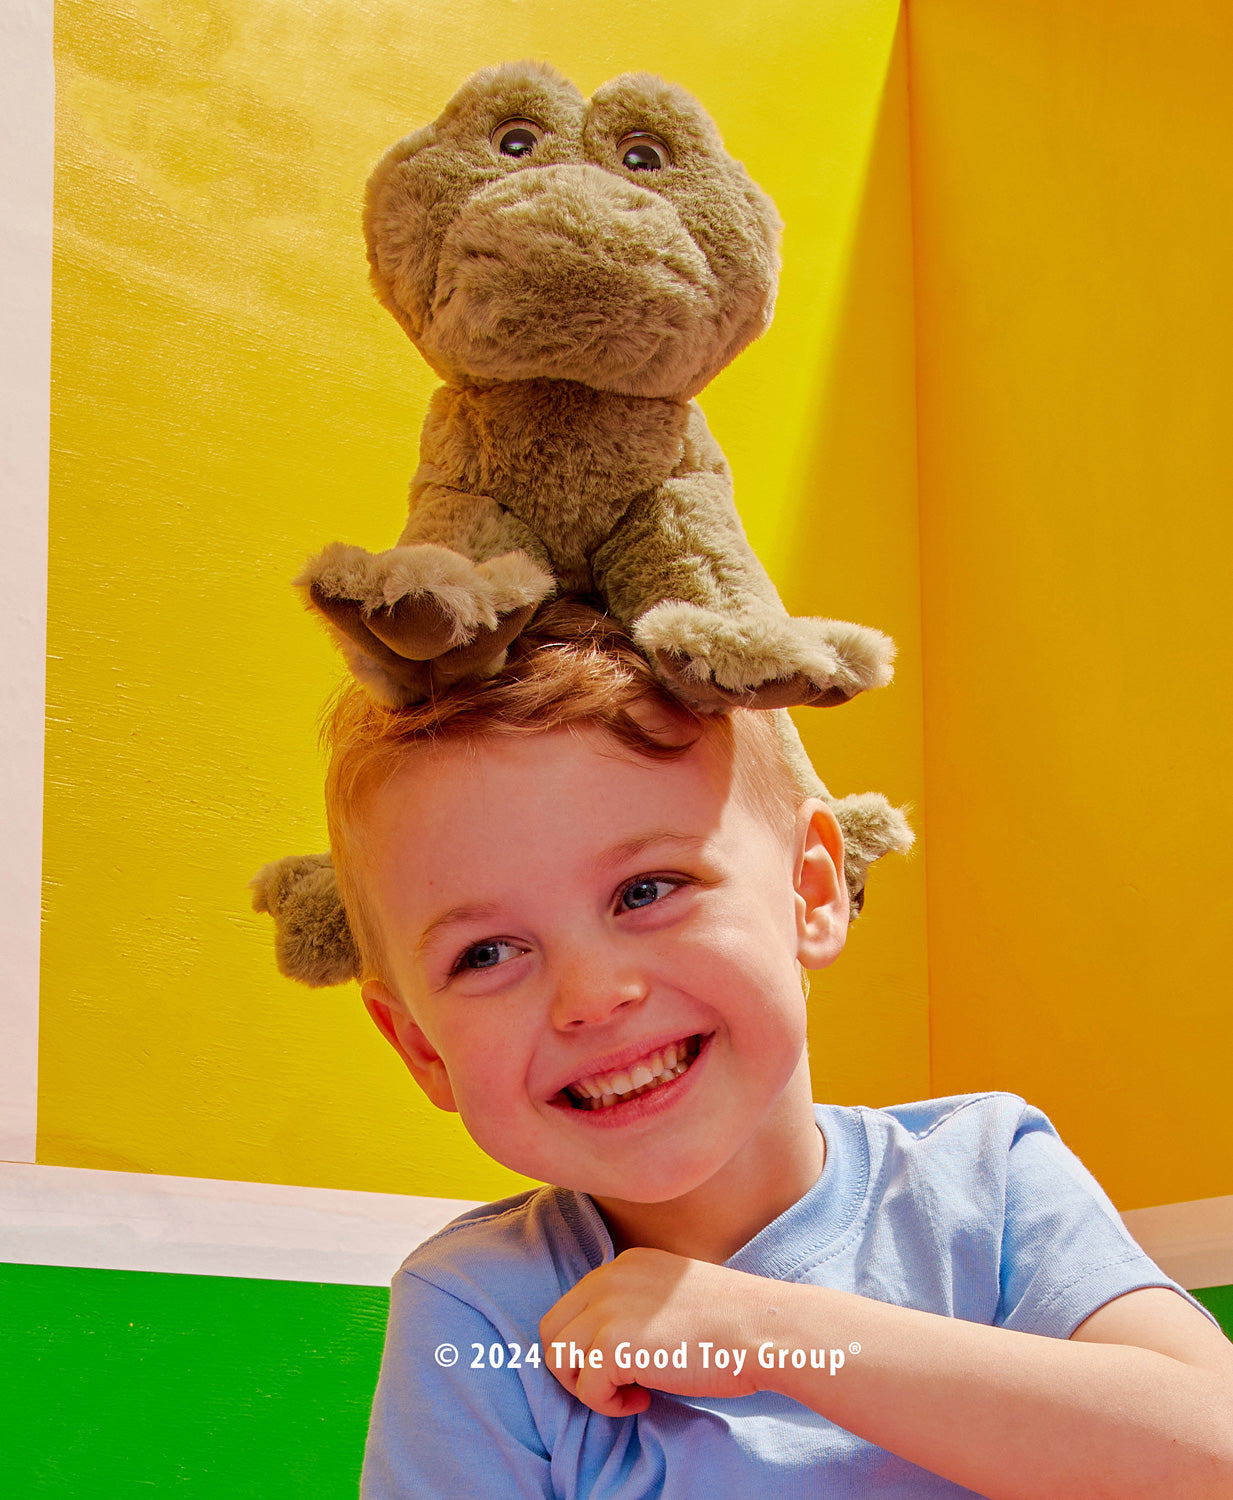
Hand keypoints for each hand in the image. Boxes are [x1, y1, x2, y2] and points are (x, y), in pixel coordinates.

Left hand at [538, 1248, 780, 1416]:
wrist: (762, 1328)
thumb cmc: (732, 1322)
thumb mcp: (673, 1295)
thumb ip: (637, 1303)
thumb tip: (608, 1343)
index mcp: (624, 1263)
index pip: (573, 1306)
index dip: (587, 1344)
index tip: (621, 1365)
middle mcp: (608, 1278)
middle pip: (554, 1330)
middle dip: (575, 1367)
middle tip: (615, 1385)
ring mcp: (608, 1309)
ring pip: (558, 1358)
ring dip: (588, 1387)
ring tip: (631, 1394)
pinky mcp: (614, 1344)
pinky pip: (585, 1388)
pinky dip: (608, 1405)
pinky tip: (643, 1401)